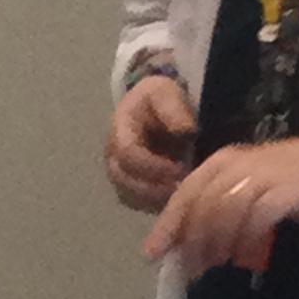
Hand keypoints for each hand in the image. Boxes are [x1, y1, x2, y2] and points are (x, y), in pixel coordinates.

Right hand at [106, 76, 198, 213]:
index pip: (127, 154)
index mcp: (119, 130)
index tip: (181, 168)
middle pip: (123, 180)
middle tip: (183, 189)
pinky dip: (158, 206)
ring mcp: (120, 175)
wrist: (156, 110)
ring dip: (156, 200)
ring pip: (130, 196)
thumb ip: (172, 108)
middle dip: (154, 188)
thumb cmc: (160, 101)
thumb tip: (185, 130)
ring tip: (182, 197)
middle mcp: (113, 156)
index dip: (153, 165)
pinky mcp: (132, 189)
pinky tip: (179, 202)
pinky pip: (140, 204)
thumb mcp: (166, 93)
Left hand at [145, 136, 298, 277]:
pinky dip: (244, 239)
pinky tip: (241, 256)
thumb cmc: (286, 179)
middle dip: (191, 241)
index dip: (167, 224)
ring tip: (214, 265)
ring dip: (215, 242)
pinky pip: (256, 217)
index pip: (185, 193)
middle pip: (202, 205)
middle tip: (190, 269)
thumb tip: (188, 240)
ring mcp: (261, 176)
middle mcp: (237, 166)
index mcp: (221, 162)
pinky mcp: (284, 191)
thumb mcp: (245, 186)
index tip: (153, 253)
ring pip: (225, 212)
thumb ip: (217, 206)